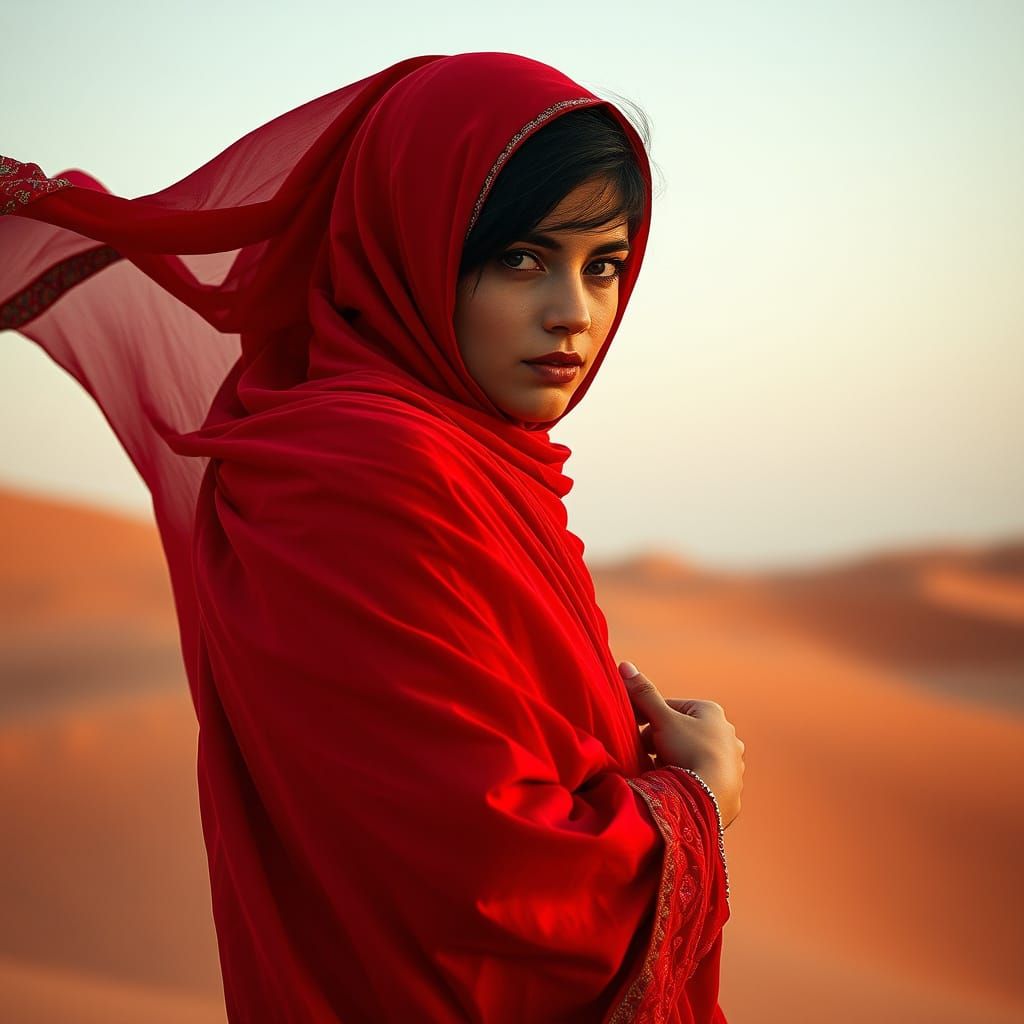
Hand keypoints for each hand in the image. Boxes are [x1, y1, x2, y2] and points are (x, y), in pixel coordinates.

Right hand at [620, 661, 744, 828]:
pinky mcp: (731, 787)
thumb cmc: (688, 750)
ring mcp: (731, 762)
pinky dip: (690, 781)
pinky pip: (703, 778)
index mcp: (712, 712)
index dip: (649, 720)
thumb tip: (624, 665)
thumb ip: (644, 694)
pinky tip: (679, 788)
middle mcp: (727, 734)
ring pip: (693, 756)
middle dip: (662, 743)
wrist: (710, 796)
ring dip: (676, 762)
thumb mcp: (662, 719)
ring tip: (662, 774)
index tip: (635, 735)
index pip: (670, 709)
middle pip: (682, 733)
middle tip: (646, 757)